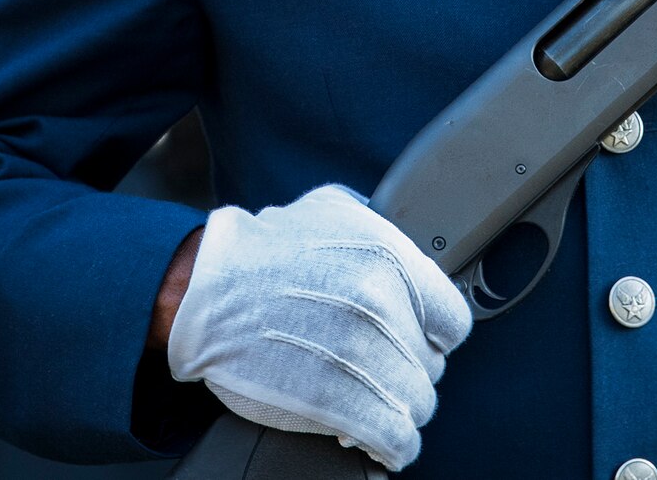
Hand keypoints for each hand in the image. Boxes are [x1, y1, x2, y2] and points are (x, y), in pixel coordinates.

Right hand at [168, 184, 471, 471]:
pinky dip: (392, 445)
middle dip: (410, 374)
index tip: (419, 342)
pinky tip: (383, 444)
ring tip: (381, 410)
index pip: (453, 320)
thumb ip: (378, 226)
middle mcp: (383, 305)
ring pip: (415, 404)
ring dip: (400, 411)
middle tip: (384, 374)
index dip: (434, 336)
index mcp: (390, 258)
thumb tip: (404, 245)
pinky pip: (391, 436)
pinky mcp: (335, 401)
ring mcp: (360, 355)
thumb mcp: (332, 210)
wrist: (203, 290)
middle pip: (431, 367)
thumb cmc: (262, 251)